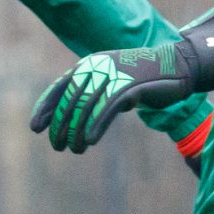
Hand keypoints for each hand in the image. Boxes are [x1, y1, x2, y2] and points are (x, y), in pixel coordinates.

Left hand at [29, 45, 192, 153]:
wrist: (177, 66)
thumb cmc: (141, 78)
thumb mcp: (112, 83)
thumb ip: (92, 95)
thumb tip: (69, 120)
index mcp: (88, 65)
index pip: (60, 87)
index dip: (46, 107)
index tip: (36, 127)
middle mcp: (97, 67)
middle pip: (70, 100)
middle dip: (60, 125)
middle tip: (56, 146)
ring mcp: (114, 75)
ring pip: (86, 106)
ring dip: (76, 130)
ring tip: (72, 149)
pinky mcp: (131, 85)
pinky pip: (108, 107)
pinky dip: (96, 124)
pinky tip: (89, 140)